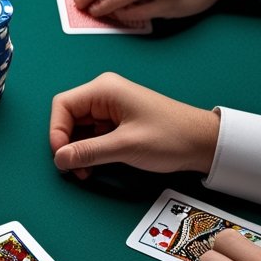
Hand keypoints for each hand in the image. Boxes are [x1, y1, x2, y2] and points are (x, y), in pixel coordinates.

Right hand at [49, 72, 219, 179]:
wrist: (204, 143)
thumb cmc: (172, 136)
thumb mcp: (125, 146)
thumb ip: (89, 152)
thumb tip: (59, 158)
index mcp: (104, 90)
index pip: (62, 106)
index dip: (56, 131)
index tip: (61, 155)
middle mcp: (104, 95)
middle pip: (68, 117)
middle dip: (67, 144)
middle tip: (72, 166)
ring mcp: (111, 108)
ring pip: (79, 129)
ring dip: (78, 151)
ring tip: (84, 171)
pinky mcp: (117, 122)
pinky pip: (92, 135)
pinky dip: (89, 151)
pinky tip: (94, 166)